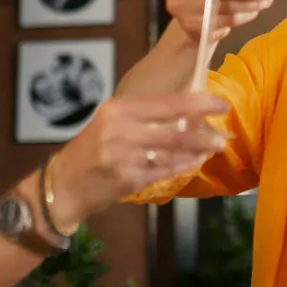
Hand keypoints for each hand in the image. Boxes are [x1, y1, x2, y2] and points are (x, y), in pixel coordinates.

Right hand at [49, 91, 228, 225]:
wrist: (63, 184)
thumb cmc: (92, 149)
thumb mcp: (113, 122)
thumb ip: (146, 116)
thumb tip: (189, 112)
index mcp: (119, 109)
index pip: (168, 103)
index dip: (199, 103)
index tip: (221, 104)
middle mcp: (120, 130)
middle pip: (175, 130)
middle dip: (204, 134)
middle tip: (223, 135)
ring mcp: (123, 156)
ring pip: (173, 153)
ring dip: (197, 152)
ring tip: (212, 148)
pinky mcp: (127, 179)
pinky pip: (164, 172)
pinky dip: (182, 167)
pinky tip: (193, 163)